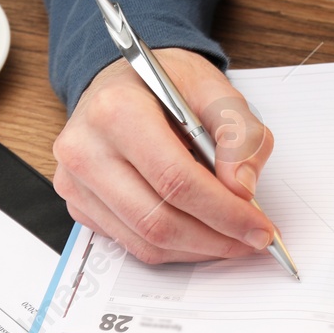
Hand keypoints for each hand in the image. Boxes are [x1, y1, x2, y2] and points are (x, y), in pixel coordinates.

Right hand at [52, 48, 275, 262]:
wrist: (125, 83)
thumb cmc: (167, 86)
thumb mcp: (217, 92)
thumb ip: (240, 136)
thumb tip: (242, 189)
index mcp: (117, 110)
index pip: (176, 180)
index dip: (224, 212)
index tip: (259, 228)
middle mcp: (86, 147)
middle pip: (158, 219)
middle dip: (215, 238)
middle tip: (251, 239)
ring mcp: (75, 180)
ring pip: (145, 241)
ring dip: (197, 249)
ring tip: (230, 238)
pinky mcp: (77, 203)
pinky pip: (131, 244)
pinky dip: (173, 248)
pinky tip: (198, 232)